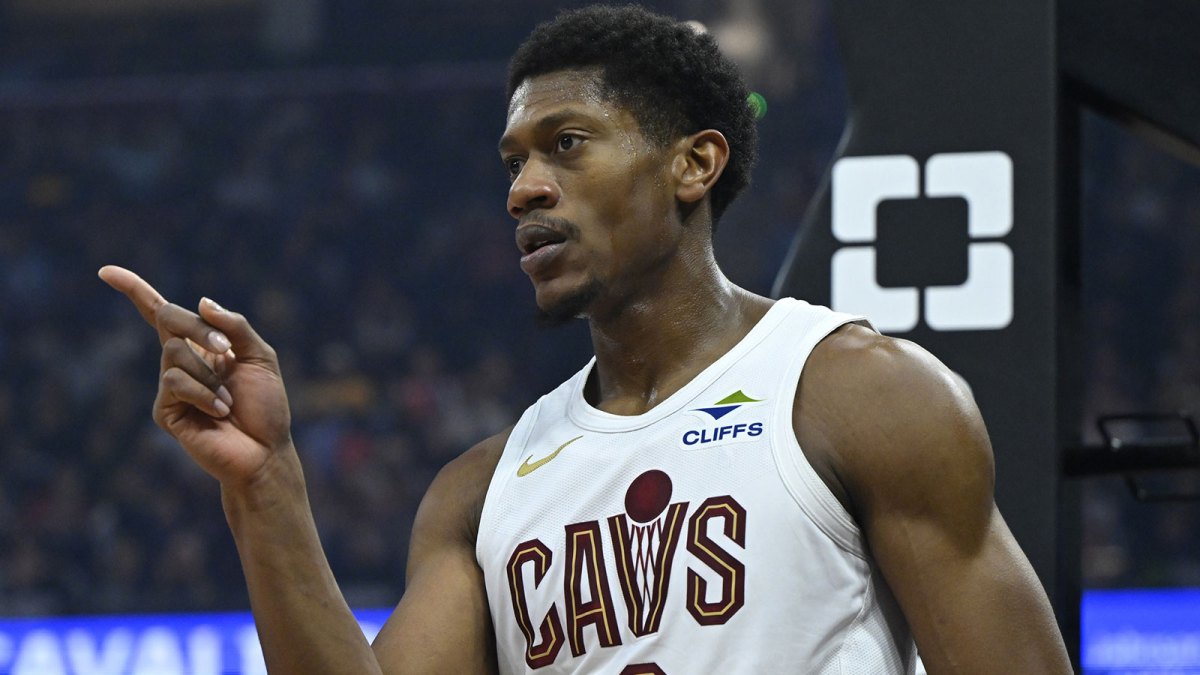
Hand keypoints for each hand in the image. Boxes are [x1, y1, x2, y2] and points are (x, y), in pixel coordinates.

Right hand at [99, 265, 292, 485]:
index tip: (106, 272)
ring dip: (209, 374)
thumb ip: (235, 327)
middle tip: (225, 349)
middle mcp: (181, 363)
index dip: (135, 291)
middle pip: (168, 320)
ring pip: (174, 352)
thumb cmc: (266, 406)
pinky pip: (174, 382)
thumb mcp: (261, 357)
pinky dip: (203, 393)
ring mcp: (170, 387)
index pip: (162, 314)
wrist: (265, 451)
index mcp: (202, 346)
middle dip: (198, 329)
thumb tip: (200, 302)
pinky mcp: (165, 411)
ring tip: (228, 400)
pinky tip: (220, 412)